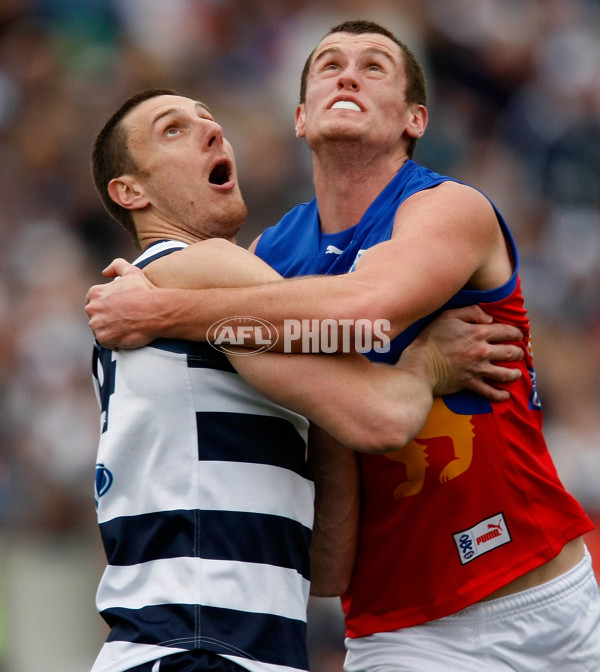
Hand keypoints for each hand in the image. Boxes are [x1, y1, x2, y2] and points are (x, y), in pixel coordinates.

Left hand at [85, 258, 155, 348]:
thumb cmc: (145, 292)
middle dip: (105, 318)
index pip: (93, 300)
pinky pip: (105, 342)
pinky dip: (113, 342)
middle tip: (123, 319)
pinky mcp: (103, 338)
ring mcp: (97, 324)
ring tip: (125, 328)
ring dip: (109, 330)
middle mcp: (92, 308)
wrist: (156, 311)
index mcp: (96, 292)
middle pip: (95, 316)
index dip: (105, 305)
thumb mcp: (132, 272)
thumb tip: (104, 272)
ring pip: (99, 329)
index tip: (116, 308)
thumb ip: (117, 266)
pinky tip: (125, 337)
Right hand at [405, 305, 523, 401]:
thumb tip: (489, 318)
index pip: (507, 331)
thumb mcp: (447, 317)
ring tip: (516, 373)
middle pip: (511, 353)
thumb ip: (470, 312)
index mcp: (478, 333)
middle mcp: (482, 352)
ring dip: (514, 374)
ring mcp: (478, 370)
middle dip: (518, 353)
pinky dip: (500, 395)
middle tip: (518, 353)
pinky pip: (491, 392)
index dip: (516, 333)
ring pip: (506, 374)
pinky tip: (505, 395)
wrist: (419, 365)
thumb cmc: (430, 339)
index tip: (519, 335)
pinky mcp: (471, 384)